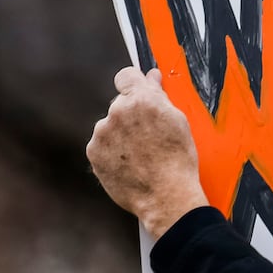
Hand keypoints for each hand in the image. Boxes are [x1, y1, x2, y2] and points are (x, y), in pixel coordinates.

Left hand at [87, 67, 208, 237]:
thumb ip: (160, 96)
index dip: (133, 83)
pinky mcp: (93, 152)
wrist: (166, 196)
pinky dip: (112, 152)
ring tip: (140, 155)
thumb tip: (151, 78)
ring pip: (110, 125)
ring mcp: (102, 132)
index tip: (137, 93)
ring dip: (120, 134)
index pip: (127, 76)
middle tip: (148, 136)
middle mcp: (118, 111)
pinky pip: (101, 144)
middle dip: (131, 115)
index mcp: (142, 99)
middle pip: (120, 103)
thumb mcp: (179, 123)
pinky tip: (129, 164)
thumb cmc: (178, 160)